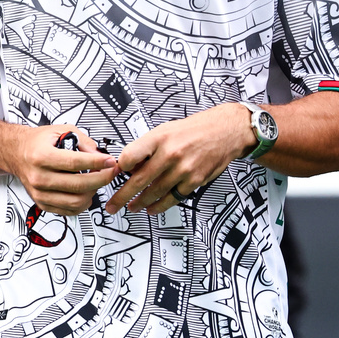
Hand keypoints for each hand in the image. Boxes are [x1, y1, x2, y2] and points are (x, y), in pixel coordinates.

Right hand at [5, 124, 117, 216]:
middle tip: (111, 172)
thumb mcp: (61, 130)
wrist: (17, 153)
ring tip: (98, 181)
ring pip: (75, 201)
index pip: (74, 163)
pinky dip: (83, 204)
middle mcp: (39, 177)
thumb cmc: (38, 142)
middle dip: (101, 179)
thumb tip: (100, 154)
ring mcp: (40, 193)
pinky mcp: (42, 203)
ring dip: (94, 192)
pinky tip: (87, 192)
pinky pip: (68, 211)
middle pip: (78, 185)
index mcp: (42, 156)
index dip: (97, 162)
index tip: (110, 161)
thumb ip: (83, 141)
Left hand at [105, 104, 254, 215]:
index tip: (114, 175)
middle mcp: (170, 153)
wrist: (226, 130)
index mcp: (159, 137)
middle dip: (122, 196)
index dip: (120, 168)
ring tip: (132, 207)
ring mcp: (183, 169)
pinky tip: (153, 208)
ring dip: (140, 203)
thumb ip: (148, 147)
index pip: (130, 156)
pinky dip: (160, 205)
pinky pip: (172, 198)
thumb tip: (130, 165)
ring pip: (154, 193)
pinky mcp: (194, 180)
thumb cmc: (196, 129)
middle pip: (139, 180)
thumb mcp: (167, 129)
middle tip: (112, 205)